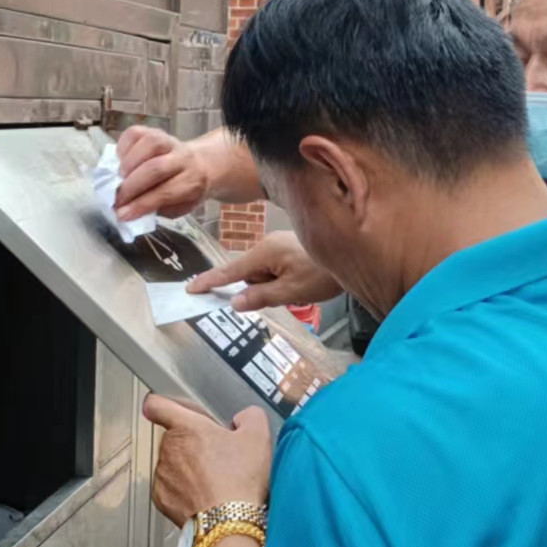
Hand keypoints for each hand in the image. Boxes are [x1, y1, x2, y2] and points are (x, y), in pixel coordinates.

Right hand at [114, 126, 208, 220]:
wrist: (200, 164)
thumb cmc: (185, 190)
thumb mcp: (178, 207)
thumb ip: (155, 208)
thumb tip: (127, 210)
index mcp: (191, 181)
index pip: (165, 192)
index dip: (140, 204)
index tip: (121, 214)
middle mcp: (183, 158)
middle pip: (156, 168)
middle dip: (130, 186)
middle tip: (115, 199)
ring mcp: (168, 141)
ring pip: (149, 144)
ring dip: (129, 163)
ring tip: (119, 177)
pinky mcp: (154, 131)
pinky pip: (136, 133)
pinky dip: (123, 147)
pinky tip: (121, 160)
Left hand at [144, 395, 271, 526]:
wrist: (227, 525)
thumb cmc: (239, 482)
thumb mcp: (258, 437)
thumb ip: (250, 416)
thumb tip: (243, 418)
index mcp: (187, 427)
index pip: (158, 405)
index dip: (161, 404)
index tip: (163, 407)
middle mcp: (169, 448)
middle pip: (174, 436)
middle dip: (192, 441)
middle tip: (216, 453)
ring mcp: (163, 475)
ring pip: (173, 462)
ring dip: (188, 466)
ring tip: (214, 479)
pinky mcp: (161, 499)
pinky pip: (170, 487)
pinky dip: (183, 489)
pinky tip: (205, 495)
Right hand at [186, 230, 340, 310]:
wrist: (356, 252)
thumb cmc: (323, 273)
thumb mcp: (291, 291)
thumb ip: (261, 297)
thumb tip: (235, 302)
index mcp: (264, 252)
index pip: (230, 271)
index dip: (210, 282)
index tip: (190, 289)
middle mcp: (268, 244)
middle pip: (249, 274)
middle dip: (261, 289)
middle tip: (289, 293)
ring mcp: (279, 245)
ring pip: (264, 274)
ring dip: (275, 286)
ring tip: (302, 287)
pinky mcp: (289, 248)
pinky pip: (275, 268)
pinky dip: (283, 280)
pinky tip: (303, 282)